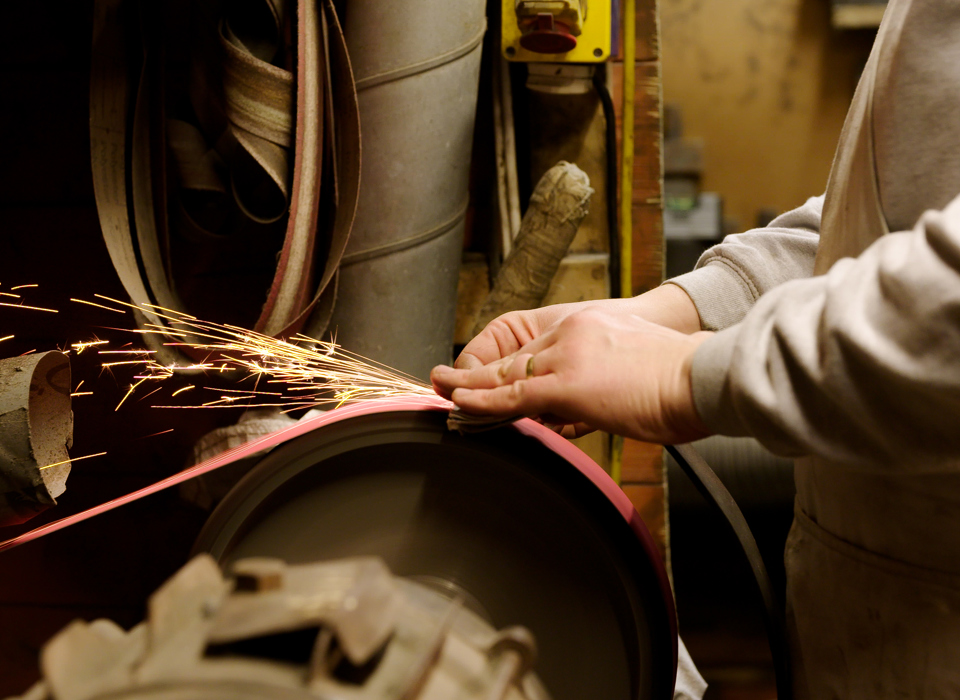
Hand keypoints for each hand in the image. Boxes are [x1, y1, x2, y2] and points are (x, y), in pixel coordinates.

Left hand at [432, 309, 713, 444]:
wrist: (704, 375)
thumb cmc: (684, 379)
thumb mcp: (637, 366)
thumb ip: (607, 375)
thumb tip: (600, 399)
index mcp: (588, 324)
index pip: (533, 344)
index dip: (504, 364)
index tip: (487, 379)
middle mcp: (572, 330)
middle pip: (513, 357)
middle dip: (478, 374)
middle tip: (447, 382)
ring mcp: (567, 354)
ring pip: (506, 374)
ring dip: (469, 387)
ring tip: (442, 393)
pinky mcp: (567, 382)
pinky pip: (513, 395)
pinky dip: (481, 402)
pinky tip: (459, 404)